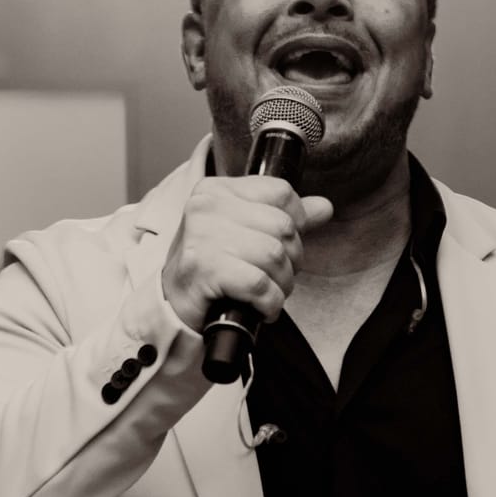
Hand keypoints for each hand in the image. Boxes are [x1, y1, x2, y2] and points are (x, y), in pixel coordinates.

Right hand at [160, 177, 333, 331]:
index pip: (281, 192)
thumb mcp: (244, 231)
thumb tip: (324, 207)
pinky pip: (260, 284)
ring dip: (281, 284)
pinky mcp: (204, 269)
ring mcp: (203, 236)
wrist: (171, 302)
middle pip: (283, 227)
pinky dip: (269, 302)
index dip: (296, 222)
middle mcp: (207, 206)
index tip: (283, 244)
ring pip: (274, 256)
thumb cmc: (210, 265)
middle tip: (275, 275)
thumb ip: (284, 216)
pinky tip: (261, 307)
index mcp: (217, 189)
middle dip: (291, 260)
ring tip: (268, 292)